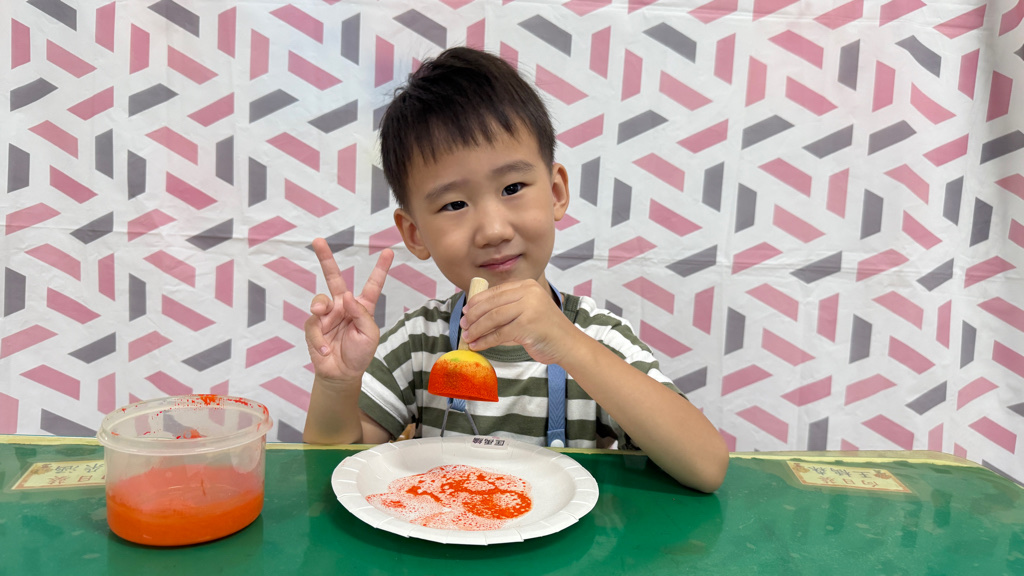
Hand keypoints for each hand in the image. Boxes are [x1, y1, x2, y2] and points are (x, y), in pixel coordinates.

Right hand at [304, 238, 393, 384]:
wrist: (342, 374)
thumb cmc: (360, 354)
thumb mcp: (369, 335)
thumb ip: (361, 314)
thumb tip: (346, 296)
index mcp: (362, 307)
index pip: (372, 284)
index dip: (380, 269)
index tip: (388, 252)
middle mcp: (343, 306)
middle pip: (333, 278)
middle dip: (325, 259)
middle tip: (318, 241)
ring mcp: (327, 315)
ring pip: (319, 301)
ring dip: (320, 308)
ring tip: (323, 317)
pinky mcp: (314, 327)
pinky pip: (313, 325)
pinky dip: (319, 339)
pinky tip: (326, 349)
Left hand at [459, 279, 575, 364]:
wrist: (568, 345)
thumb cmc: (546, 330)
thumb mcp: (528, 310)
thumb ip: (509, 307)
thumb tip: (475, 312)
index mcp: (528, 286)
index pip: (496, 291)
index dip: (477, 301)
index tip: (465, 311)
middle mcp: (529, 293)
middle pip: (492, 304)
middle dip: (474, 316)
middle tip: (463, 325)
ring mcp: (529, 308)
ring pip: (493, 318)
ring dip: (477, 329)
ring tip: (468, 336)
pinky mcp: (528, 325)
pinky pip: (500, 334)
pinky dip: (485, 341)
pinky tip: (477, 345)